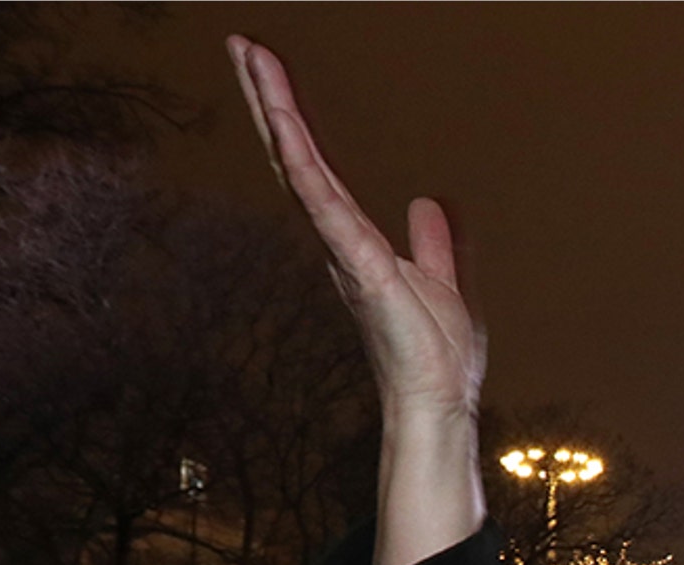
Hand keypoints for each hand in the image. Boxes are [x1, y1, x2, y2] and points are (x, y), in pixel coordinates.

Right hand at [225, 36, 482, 423]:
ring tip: (252, 59)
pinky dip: (303, 161)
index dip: (294, 122)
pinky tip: (286, 123)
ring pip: (301, 168)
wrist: (438, 400)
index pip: (318, 168)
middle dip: (270, 100)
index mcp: (355, 240)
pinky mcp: (358, 263)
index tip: (272, 72)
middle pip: (296, 157)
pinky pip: (324, 203)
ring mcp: (343, 250)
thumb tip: (426, 203)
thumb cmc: (435, 355)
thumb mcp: (441, 281)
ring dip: (278, 111)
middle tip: (242, 45)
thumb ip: (432, 243)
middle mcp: (338, 240)